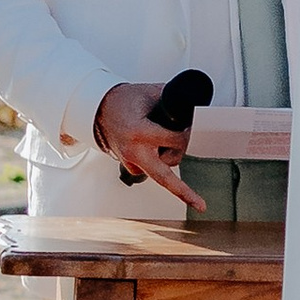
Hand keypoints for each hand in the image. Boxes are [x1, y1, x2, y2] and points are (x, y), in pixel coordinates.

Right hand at [94, 78, 205, 212]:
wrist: (99, 109)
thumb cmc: (124, 101)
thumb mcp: (151, 94)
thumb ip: (174, 100)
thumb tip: (193, 107)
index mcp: (139, 133)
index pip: (176, 141)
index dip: (188, 132)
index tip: (192, 126)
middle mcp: (134, 153)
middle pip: (165, 177)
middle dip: (184, 192)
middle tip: (200, 205)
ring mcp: (131, 163)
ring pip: (163, 170)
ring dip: (171, 157)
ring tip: (166, 137)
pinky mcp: (131, 167)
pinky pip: (153, 169)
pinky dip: (160, 160)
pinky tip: (159, 149)